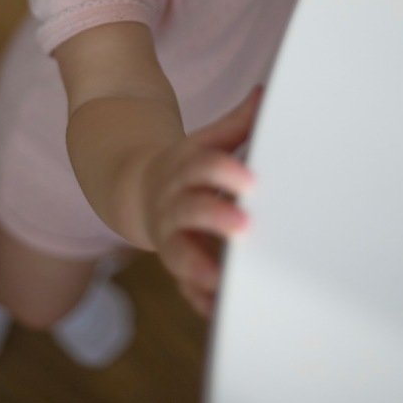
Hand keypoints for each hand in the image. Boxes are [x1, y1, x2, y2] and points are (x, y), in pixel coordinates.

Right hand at [142, 88, 260, 316]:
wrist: (139, 190)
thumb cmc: (188, 167)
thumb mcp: (205, 142)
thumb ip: (236, 125)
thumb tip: (264, 94)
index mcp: (186, 168)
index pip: (203, 166)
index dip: (224, 172)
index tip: (251, 182)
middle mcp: (173, 203)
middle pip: (191, 209)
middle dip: (215, 217)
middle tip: (244, 226)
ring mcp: (170, 236)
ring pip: (179, 251)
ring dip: (198, 266)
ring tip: (221, 279)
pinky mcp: (176, 264)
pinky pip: (183, 285)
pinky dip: (199, 298)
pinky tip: (219, 308)